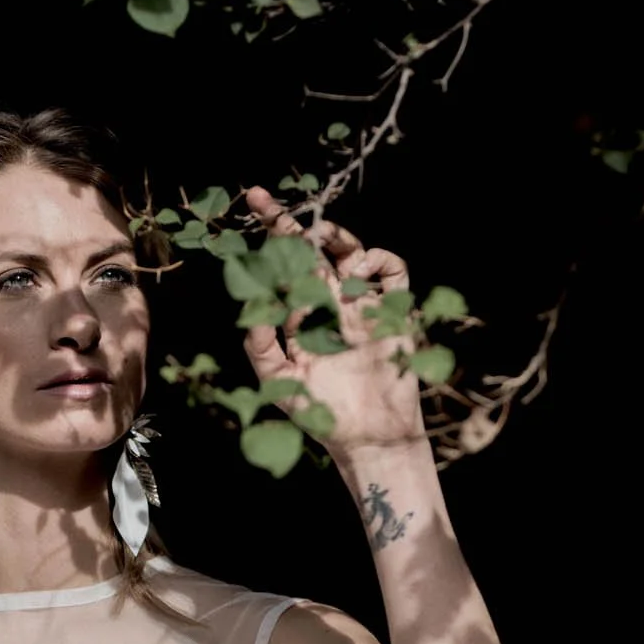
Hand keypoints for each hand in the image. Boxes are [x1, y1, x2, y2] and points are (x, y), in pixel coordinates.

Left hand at [242, 186, 426, 454]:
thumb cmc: (323, 418)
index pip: (282, 273)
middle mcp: (329, 307)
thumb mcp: (280, 385)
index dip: (268, 244)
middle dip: (290, 226)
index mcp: (300, 320)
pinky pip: (393, 273)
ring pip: (349, 255)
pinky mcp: (393, 313)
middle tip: (266, 204)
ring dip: (334, 239)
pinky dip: (378, 261)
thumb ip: (262, 349)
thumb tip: (251, 311)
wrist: (369, 439)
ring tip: (317, 236)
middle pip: (311, 255)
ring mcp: (362, 307)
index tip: (251, 210)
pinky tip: (358, 270)